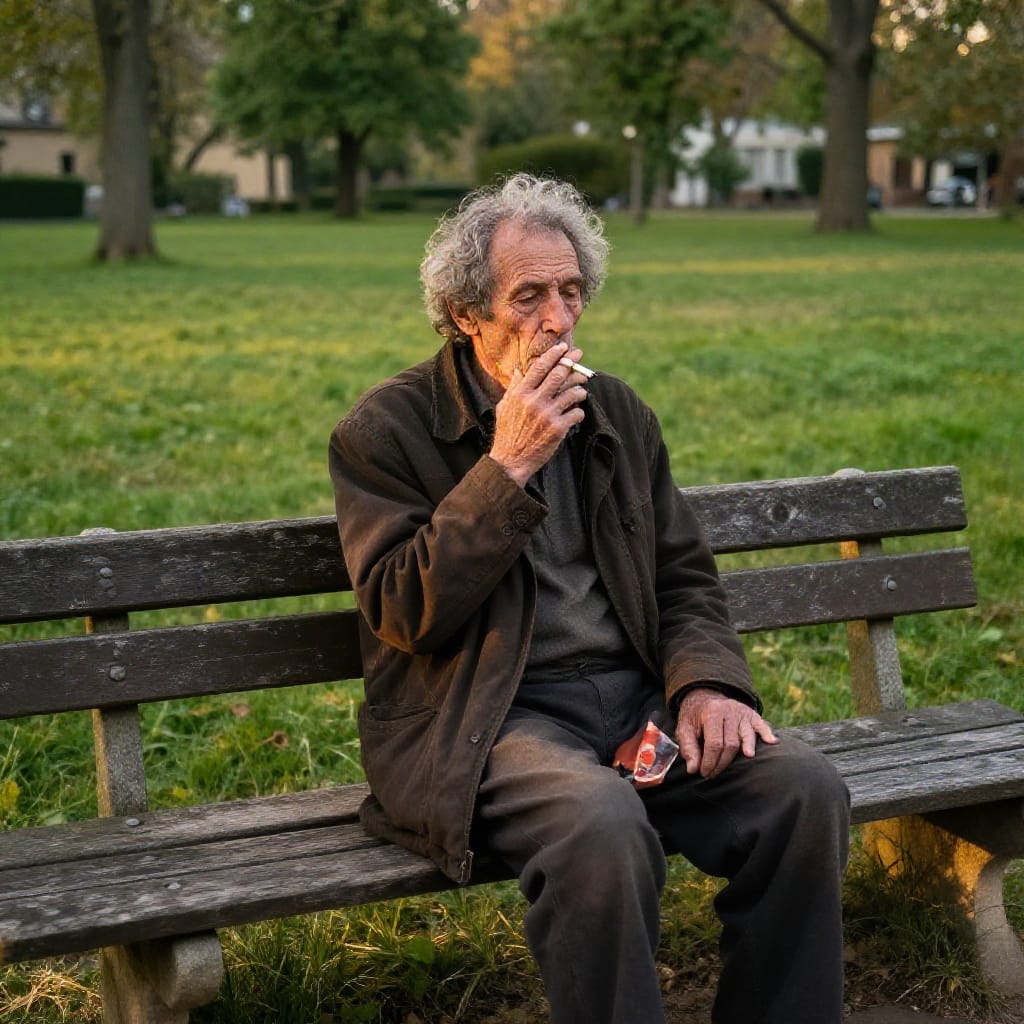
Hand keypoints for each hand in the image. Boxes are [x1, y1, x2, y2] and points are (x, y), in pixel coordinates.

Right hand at [489, 342, 589, 486]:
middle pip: (559, 375)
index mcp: (520, 394)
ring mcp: (547, 415)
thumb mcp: (504, 407)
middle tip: (580, 358)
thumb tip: (519, 370)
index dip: (554, 355)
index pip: (540, 367)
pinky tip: (576, 412)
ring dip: (579, 389)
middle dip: (572, 364)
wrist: (510, 461)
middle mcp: (534, 401)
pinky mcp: (557, 429)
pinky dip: (579, 411)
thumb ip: (514, 388)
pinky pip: (576, 413)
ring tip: (581, 390)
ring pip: (572, 393)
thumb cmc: (506, 433)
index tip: (563, 347)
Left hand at [674, 688, 776, 778]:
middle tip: (713, 774)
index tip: (704, 773)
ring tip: (742, 761)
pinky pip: (762, 724)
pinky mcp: (752, 715)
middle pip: (731, 743)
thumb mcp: (684, 729)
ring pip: (747, 735)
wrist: (704, 699)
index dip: (710, 761)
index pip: (714, 743)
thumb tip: (693, 769)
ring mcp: (742, 712)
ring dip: (746, 750)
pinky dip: (767, 733)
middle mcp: (729, 710)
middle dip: (723, 762)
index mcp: (711, 713)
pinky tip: (771, 742)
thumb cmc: (694, 718)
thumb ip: (688, 748)